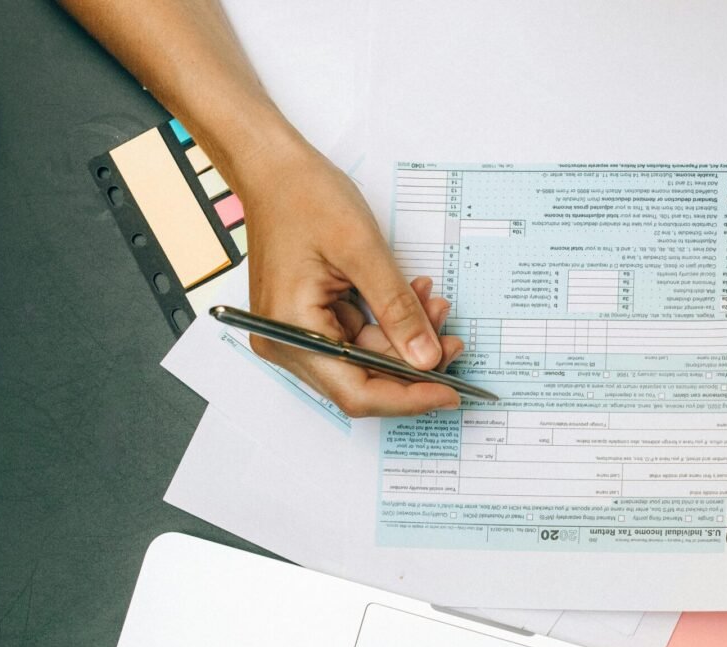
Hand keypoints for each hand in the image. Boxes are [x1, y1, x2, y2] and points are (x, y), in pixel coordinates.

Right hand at [234, 136, 463, 416]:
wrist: (274, 168)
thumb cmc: (304, 196)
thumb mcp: (362, 251)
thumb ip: (397, 310)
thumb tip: (427, 359)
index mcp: (290, 332)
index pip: (356, 392)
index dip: (407, 398)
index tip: (449, 393)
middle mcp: (287, 344)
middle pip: (362, 382)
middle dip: (412, 365)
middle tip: (452, 342)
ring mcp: (297, 335)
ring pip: (365, 361)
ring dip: (405, 339)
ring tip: (435, 305)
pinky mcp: (310, 322)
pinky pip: (358, 338)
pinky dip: (388, 323)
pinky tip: (413, 298)